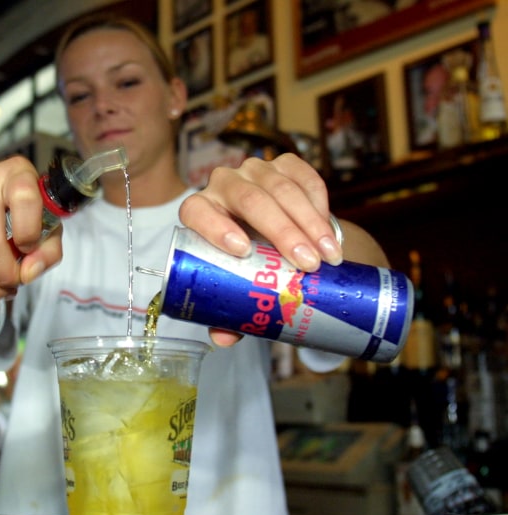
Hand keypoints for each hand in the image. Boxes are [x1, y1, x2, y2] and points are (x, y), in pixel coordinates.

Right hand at [0, 156, 64, 298]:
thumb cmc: (29, 213)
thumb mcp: (50, 226)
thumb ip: (48, 251)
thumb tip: (27, 273)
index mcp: (17, 174)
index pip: (23, 199)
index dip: (29, 234)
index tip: (30, 249)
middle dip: (4, 274)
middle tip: (15, 282)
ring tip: (1, 288)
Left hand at [178, 153, 344, 347]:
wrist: (275, 234)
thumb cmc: (246, 262)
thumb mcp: (235, 282)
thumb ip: (227, 309)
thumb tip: (223, 339)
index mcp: (199, 211)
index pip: (196, 211)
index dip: (216, 228)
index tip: (243, 251)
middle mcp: (222, 184)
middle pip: (249, 200)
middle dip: (282, 232)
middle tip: (307, 265)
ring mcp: (254, 170)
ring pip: (281, 189)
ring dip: (309, 223)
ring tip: (328, 257)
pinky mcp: (284, 163)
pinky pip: (304, 177)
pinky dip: (319, 205)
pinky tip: (330, 232)